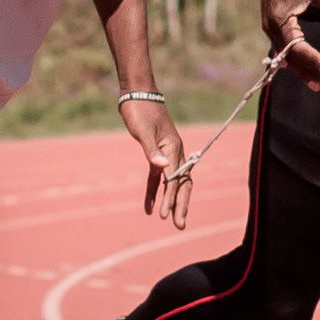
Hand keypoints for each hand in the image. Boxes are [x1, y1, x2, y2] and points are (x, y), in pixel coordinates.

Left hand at [117, 93, 190, 228]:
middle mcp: (175, 153)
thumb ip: (151, 151)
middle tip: (179, 226)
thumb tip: (162, 168)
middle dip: (180, 205)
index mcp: (173, 148)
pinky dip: (155, 191)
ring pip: (173, 182)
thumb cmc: (140, 111)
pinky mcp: (157, 153)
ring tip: (169, 220)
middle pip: (181, 184)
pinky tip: (149, 206)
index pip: (175, 178)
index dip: (171, 198)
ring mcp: (167, 154)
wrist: (137, 94)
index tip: (166, 215)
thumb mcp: (143, 131)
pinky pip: (158, 177)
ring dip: (171, 201)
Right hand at [254, 0, 319, 89]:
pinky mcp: (272, 27)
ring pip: (285, 56)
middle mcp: (271, 28)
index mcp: (280, 20)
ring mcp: (270, 29)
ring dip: (301, 69)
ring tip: (317, 84)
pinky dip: (294, 61)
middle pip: (290, 57)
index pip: (298, 47)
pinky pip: (282, 50)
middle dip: (309, 70)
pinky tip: (302, 71)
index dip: (314, 59)